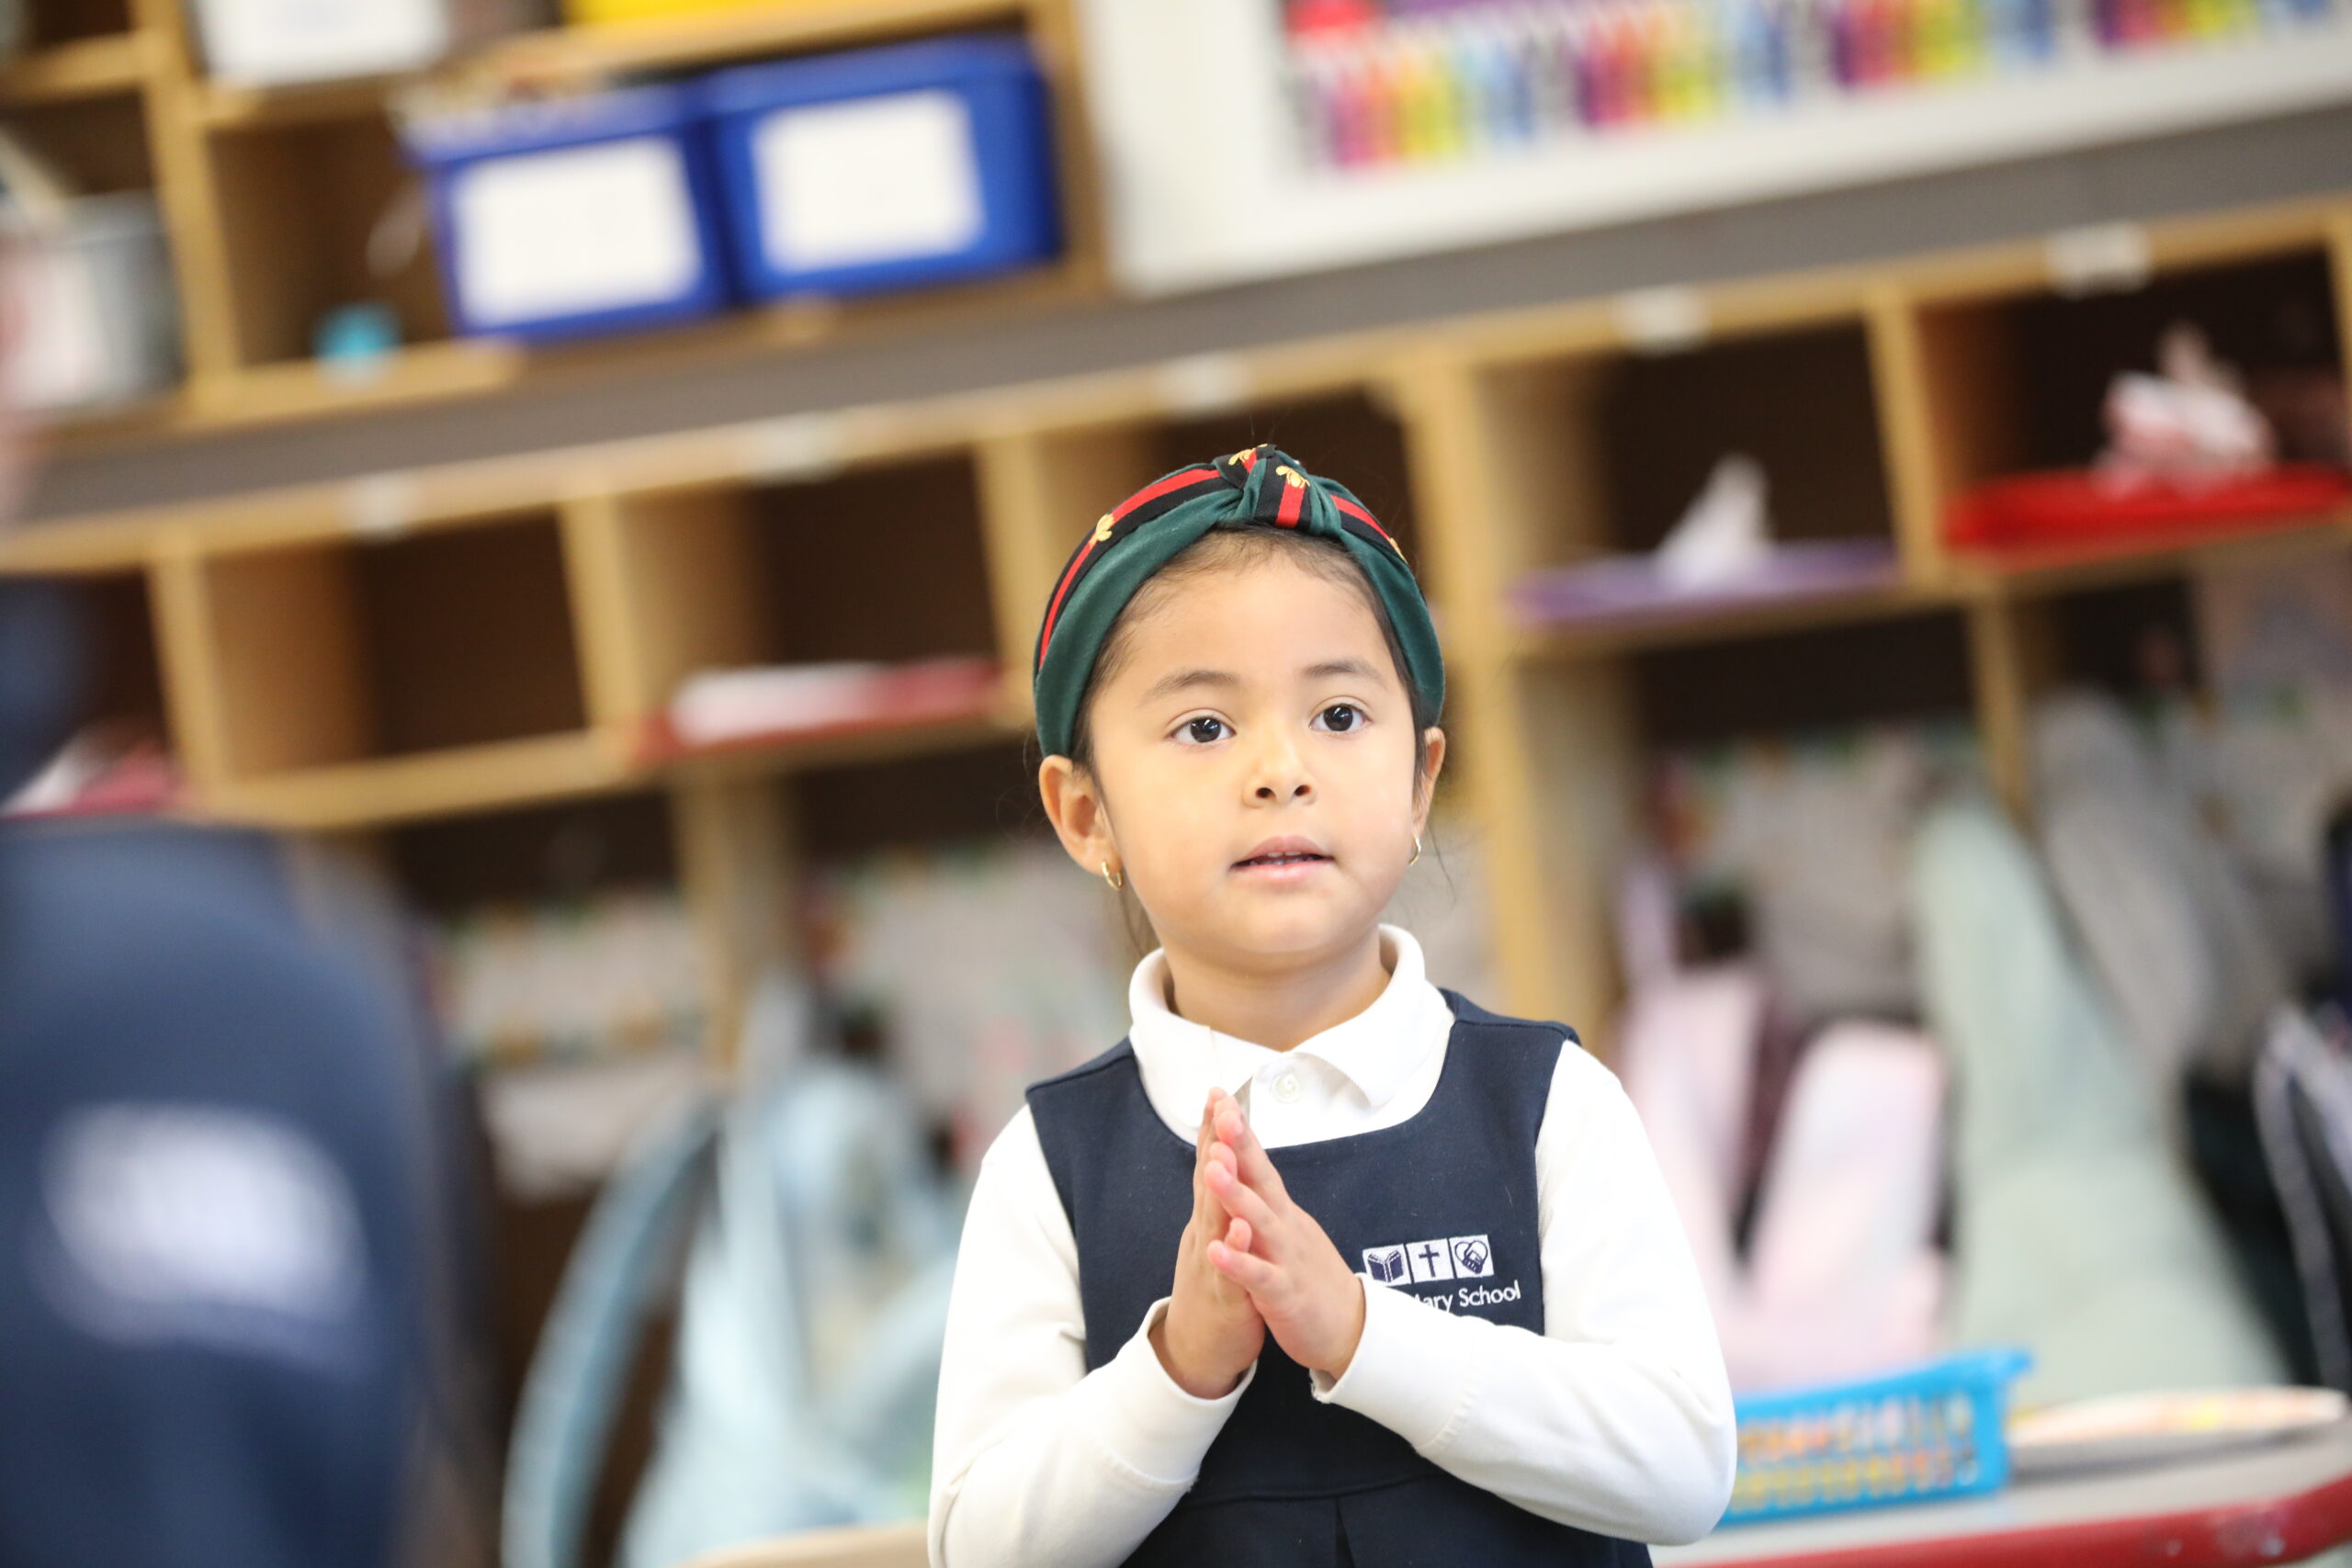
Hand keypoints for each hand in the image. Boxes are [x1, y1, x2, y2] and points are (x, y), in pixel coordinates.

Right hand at [1151, 1088, 1266, 1398]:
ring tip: (1221, 1156)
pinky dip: (1235, 1250)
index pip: (1211, 1167)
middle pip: (1209, 1183)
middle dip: (1215, 1143)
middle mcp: (1204, 1236)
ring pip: (1214, 1224)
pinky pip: (1231, 1273)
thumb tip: (1220, 1161)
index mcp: (1209, 1221)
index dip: (1215, 1130)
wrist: (1196, 1353)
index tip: (1219, 1091)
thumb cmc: (1213, 1290)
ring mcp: (1211, 1267)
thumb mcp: (1213, 1239)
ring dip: (1218, 1190)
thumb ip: (1216, 1202)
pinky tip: (1241, 1228)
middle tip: (1219, 1103)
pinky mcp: (1225, 1300)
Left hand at [1202, 1093, 1366, 1379]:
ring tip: (1212, 1168)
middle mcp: (1285, 1226)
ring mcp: (1286, 1258)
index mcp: (1281, 1211)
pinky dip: (1238, 1262)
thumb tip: (1245, 1160)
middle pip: (1263, 1179)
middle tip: (1223, 1112)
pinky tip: (1215, 1250)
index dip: (1240, 1131)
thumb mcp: (1287, 1230)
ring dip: (1235, 1194)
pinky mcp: (1285, 1294)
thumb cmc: (1311, 1277)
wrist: (1350, 1330)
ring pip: (1260, 1221)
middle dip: (1241, 1145)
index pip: (1258, 1163)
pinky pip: (1259, 1276)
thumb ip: (1265, 1198)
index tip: (1219, 1096)